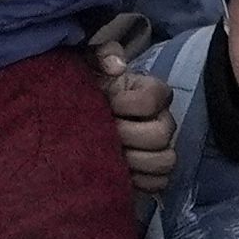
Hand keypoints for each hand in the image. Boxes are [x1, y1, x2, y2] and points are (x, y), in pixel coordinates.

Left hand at [98, 44, 176, 196]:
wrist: (73, 122)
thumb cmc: (85, 92)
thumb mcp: (86, 66)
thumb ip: (100, 54)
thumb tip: (116, 67)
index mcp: (151, 91)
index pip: (155, 97)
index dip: (130, 104)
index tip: (109, 104)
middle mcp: (163, 120)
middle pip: (161, 134)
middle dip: (128, 135)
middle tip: (105, 134)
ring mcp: (161, 148)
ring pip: (164, 161)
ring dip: (134, 161)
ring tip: (111, 155)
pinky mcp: (153, 174)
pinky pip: (158, 183)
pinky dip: (138, 181)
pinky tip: (118, 173)